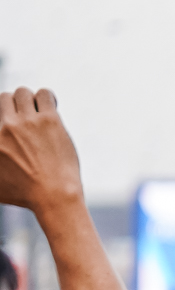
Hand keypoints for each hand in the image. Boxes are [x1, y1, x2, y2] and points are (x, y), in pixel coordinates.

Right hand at [0, 89, 83, 212]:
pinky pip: (44, 94)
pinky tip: (51, 109)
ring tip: (39, 114)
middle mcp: (3, 127)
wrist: (53, 196)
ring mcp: (26, 122)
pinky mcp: (49, 121)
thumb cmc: (24, 195)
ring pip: (23, 93)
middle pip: (4, 97)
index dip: (4, 117)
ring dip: (30, 101)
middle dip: (14, 105)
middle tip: (27, 118)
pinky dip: (46, 97)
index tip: (13, 126)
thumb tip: (0, 152)